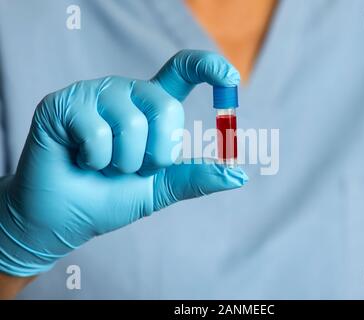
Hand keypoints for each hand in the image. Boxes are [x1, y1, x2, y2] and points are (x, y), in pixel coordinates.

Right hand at [0, 50, 246, 276]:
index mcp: (151, 106)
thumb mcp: (162, 187)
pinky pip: (98, 133)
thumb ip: (197, 177)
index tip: (231, 79)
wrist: (66, 216)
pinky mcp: (64, 103)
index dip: (208, 68)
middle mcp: (126, 93)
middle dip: (155, 154)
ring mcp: (95, 94)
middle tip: (131, 168)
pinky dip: (94, 160)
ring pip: (132, 124)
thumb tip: (239, 176)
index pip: (182, 71)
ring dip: (122, 163)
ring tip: (102, 166)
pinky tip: (81, 160)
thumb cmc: (112, 197)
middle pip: (166, 107)